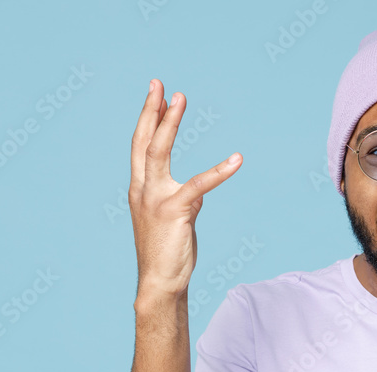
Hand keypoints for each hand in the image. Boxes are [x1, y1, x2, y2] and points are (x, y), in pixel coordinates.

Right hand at [129, 79, 241, 299]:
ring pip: (158, 152)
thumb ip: (182, 200)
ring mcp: (155, 199)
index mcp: (140, 190)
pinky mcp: (175, 211)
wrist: (160, 283)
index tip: (156, 97)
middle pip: (143, 142)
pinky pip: (199, 185)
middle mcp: (142, 190)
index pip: (140, 147)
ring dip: (170, 123)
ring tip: (180, 99)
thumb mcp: (173, 220)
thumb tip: (196, 193)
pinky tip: (237, 160)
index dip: (148, 121)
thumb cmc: (167, 253)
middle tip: (159, 84)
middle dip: (151, 111)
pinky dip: (220, 171)